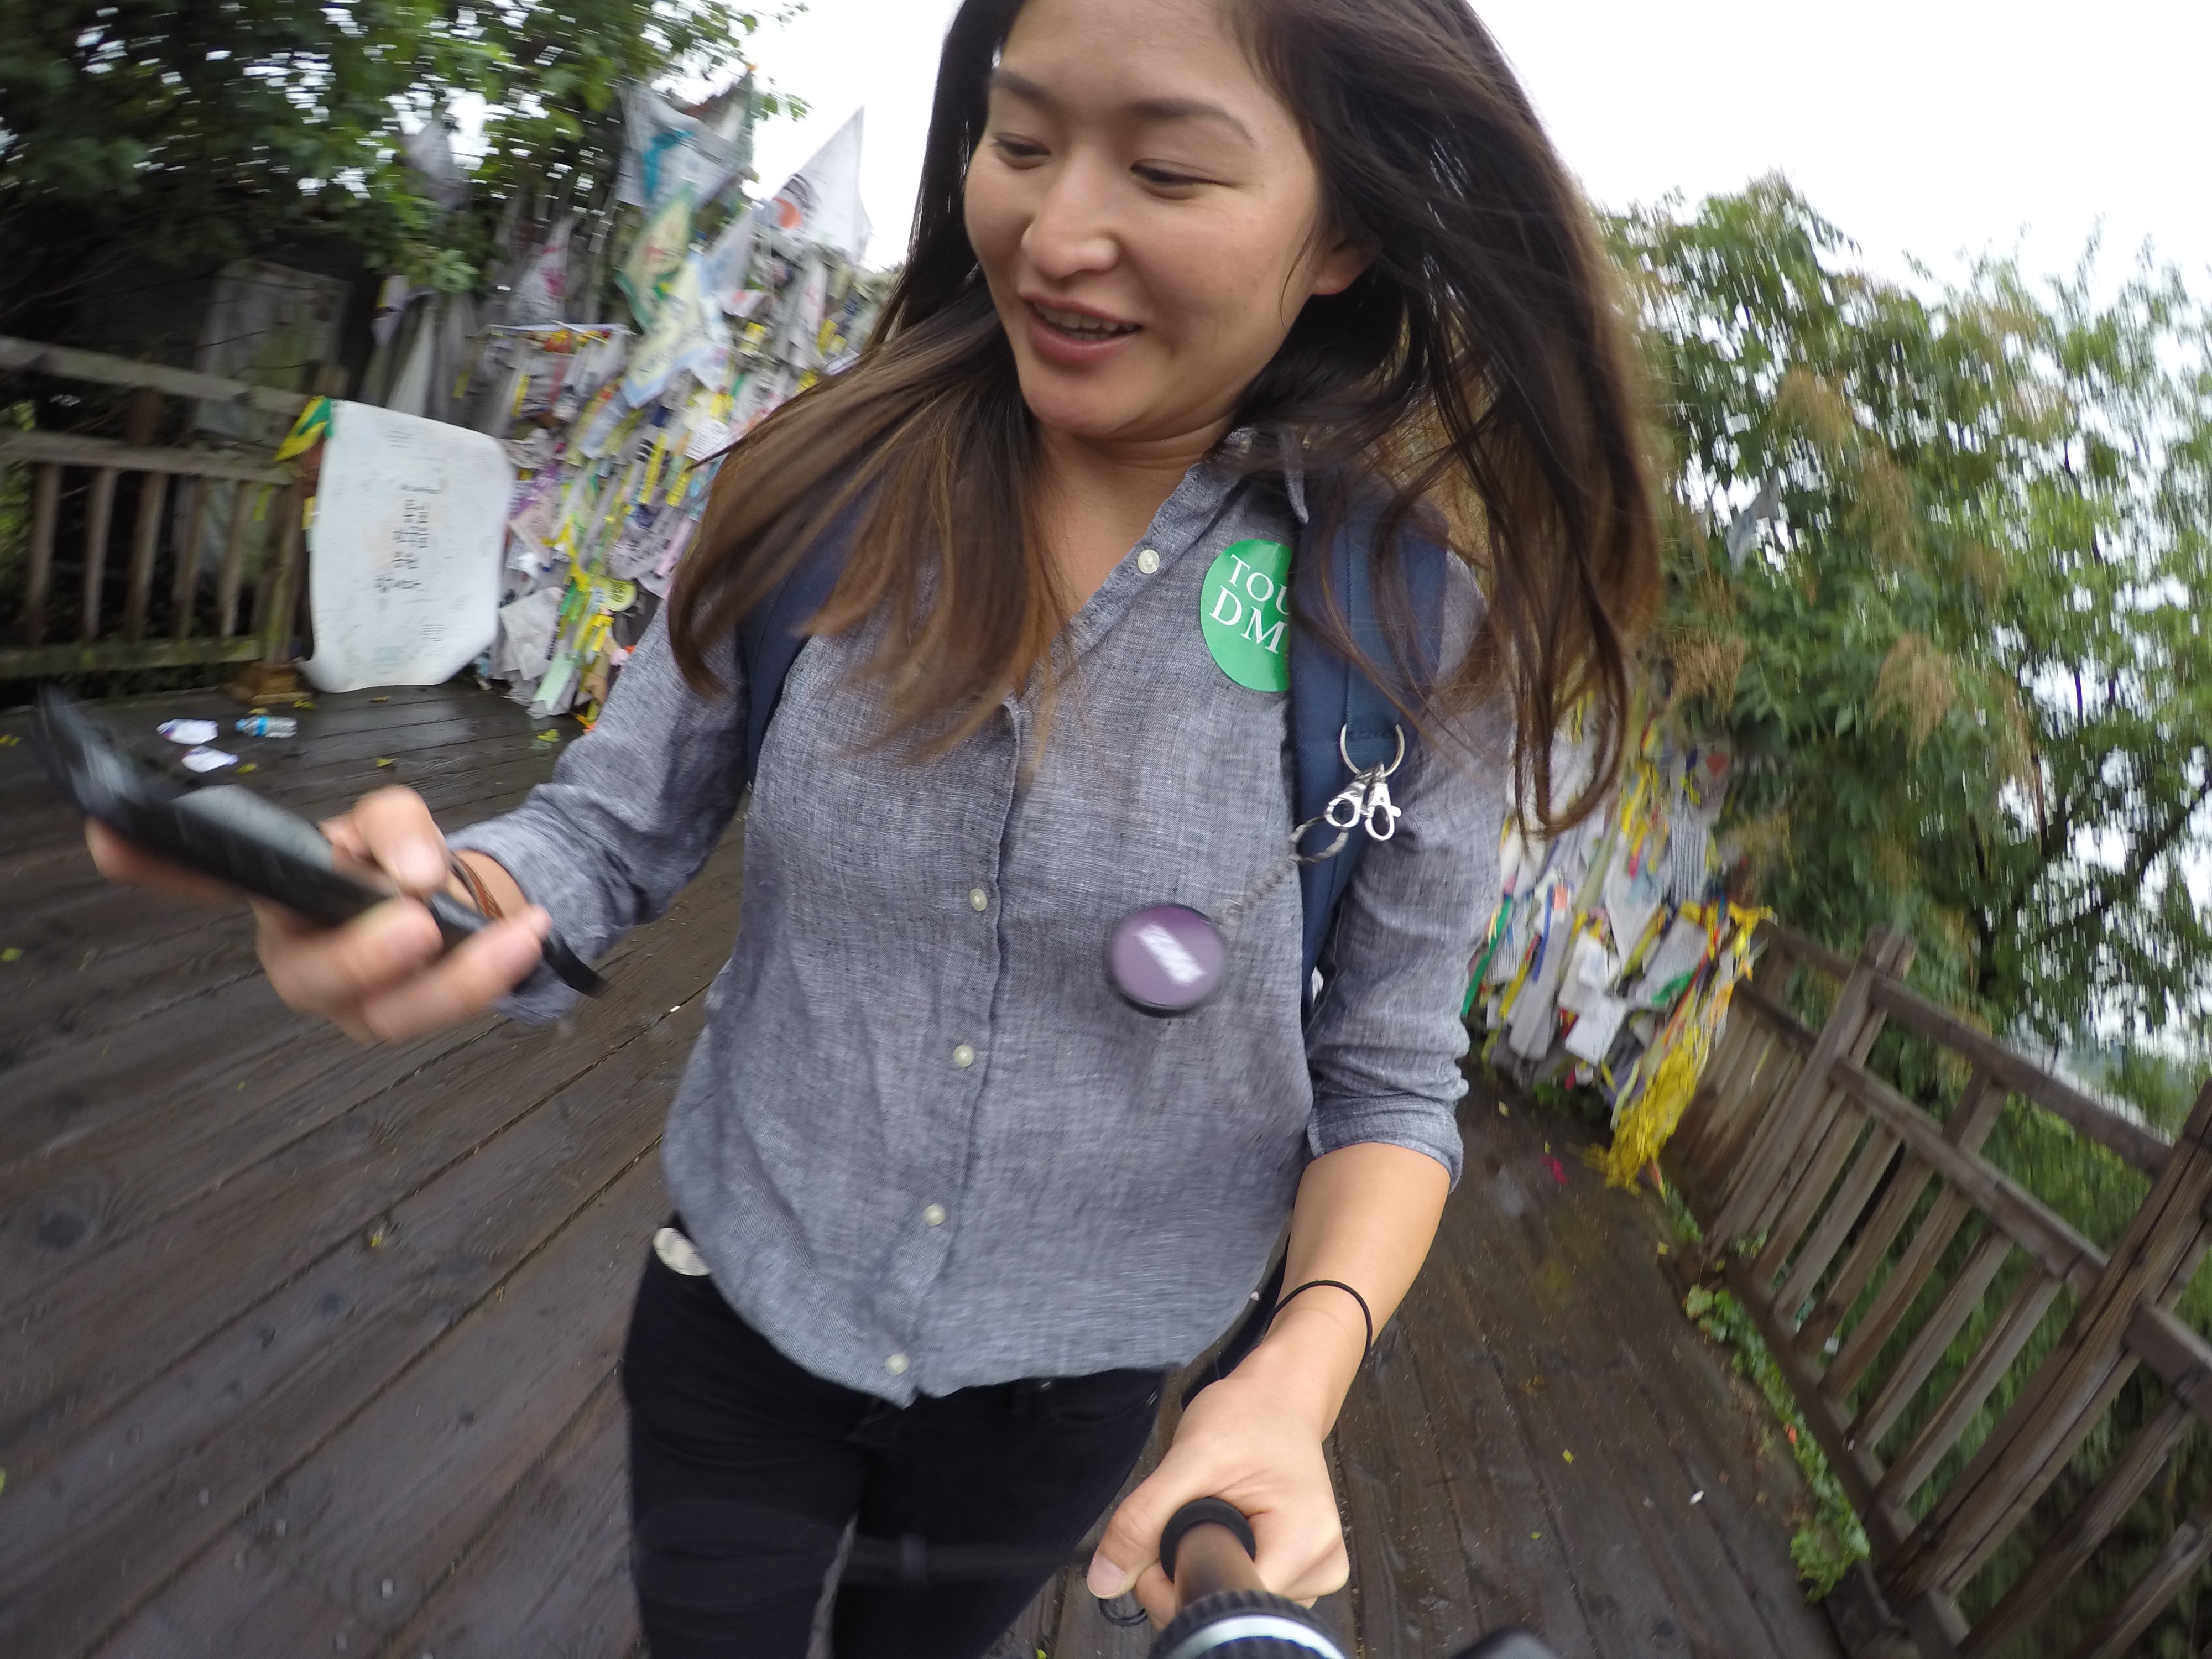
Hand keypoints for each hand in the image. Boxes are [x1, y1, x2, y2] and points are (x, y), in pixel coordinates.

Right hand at [87, 785, 547, 1043]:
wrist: (463, 903)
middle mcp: (297, 954)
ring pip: (389, 1011)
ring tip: (515, 934)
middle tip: (418, 920)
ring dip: (458, 976)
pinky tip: (530, 934)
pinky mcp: (407, 1018)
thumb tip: (413, 877)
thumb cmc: (401, 861)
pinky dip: (493, 972)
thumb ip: (395, 827)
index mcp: (273, 894)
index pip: (199, 882)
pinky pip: (442, 1010)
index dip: (155, 865)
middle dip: (366, 954)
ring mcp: (352, 1000)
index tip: (108, 835)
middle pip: (312, 977)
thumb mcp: (394, 823)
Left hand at [1085, 1319, 1352, 1625]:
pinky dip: (1226, 1564)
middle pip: (1229, 1602)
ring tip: (1218, 1514)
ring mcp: (1317, 1573)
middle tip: (1191, 1516)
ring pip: (1234, 1599)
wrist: (1278, 1399)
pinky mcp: (1304, 1573)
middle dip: (1191, 1572)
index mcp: (1305, 1540)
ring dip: (1208, 1567)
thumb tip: (1105, 1579)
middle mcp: (1321, 1566)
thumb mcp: (1190, 1457)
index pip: (1226, 1596)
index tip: (1162, 1544)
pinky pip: (1247, 1589)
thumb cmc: (1248, 1417)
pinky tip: (1231, 1529)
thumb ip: (1144, 1518)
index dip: (1177, 1584)